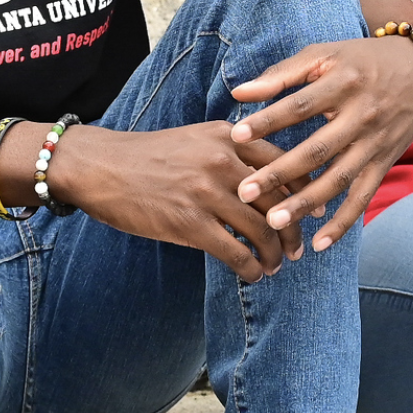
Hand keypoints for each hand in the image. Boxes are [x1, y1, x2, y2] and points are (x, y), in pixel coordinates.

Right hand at [49, 123, 297, 281]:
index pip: (285, 164)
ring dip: (275, 254)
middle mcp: (223, 161)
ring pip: (262, 230)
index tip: (313, 210)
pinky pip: (236, 253)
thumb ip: (230, 152)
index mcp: (228, 137)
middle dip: (294, 229)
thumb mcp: (195, 138)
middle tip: (296, 247)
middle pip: (281, 200)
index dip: (306, 192)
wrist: (98, 166)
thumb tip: (265, 180)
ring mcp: (206, 192)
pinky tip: (252, 275)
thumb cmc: (146, 156)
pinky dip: (251, 269)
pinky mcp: (189, 223)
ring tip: (275, 265)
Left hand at [226, 34, 412, 252]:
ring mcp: (374, 144)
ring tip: (272, 222)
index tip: (236, 137)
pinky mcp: (384, 163)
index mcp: (342, 84)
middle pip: (316, 150)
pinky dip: (344, 223)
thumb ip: (281, 74)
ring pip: (338, 180)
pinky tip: (319, 244)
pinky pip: (363, 197)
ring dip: (306, 204)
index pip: (299, 106)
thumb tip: (238, 93)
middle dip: (279, 174)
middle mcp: (361, 116)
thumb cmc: (360, 61)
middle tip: (244, 193)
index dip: (268, 122)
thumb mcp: (324, 55)